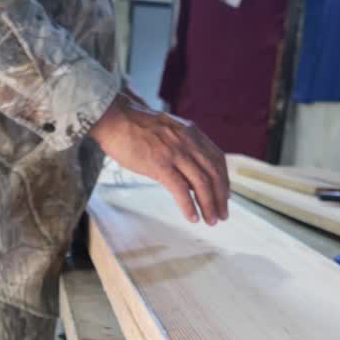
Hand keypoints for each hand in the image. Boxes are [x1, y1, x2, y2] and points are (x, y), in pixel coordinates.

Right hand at [89, 93, 229, 223]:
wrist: (114, 118)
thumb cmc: (135, 128)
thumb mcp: (168, 131)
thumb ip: (182, 147)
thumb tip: (191, 174)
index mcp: (191, 133)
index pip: (217, 159)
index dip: (224, 180)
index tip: (225, 196)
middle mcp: (188, 141)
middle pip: (214, 173)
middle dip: (220, 198)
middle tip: (222, 215)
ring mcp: (174, 152)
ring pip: (201, 183)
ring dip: (209, 205)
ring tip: (210, 220)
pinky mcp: (159, 164)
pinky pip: (180, 189)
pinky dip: (189, 206)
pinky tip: (192, 217)